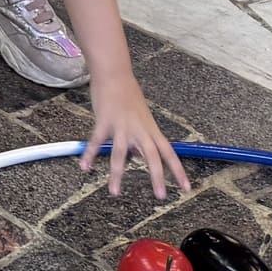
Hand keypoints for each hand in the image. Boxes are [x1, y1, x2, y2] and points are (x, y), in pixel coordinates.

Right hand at [81, 72, 192, 200]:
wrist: (114, 74)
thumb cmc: (128, 94)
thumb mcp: (141, 117)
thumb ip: (141, 137)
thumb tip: (137, 156)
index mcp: (151, 129)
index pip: (169, 153)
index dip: (178, 171)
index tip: (187, 188)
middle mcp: (140, 130)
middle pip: (152, 156)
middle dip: (157, 177)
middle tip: (161, 196)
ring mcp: (122, 126)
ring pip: (121, 154)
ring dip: (117, 174)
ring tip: (114, 192)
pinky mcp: (104, 122)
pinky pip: (97, 142)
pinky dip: (90, 155)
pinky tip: (85, 167)